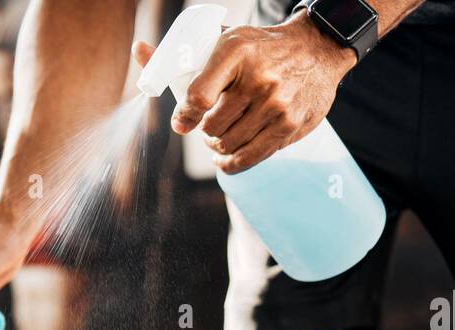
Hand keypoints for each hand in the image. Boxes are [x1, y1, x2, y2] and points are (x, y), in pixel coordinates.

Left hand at [133, 11, 354, 174]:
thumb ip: (180, 52)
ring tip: (219, 138)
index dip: (184, 116)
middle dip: (205, 131)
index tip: (182, 122)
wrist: (316, 50)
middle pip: (211, 127)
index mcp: (235, 51)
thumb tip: (138, 50)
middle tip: (208, 126)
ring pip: (228, 145)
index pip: (197, 97)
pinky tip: (226, 159)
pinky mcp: (288, 126)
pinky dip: (232, 163)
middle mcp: (258, 78)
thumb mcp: (225, 41)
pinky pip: (249, 158)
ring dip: (218, 147)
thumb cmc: (260, 48)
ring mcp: (276, 104)